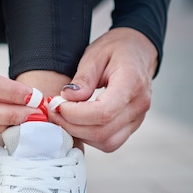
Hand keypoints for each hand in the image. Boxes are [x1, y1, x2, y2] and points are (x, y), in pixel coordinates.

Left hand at [50, 27, 157, 151]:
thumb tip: (68, 97)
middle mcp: (139, 104)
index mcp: (132, 82)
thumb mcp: (95, 55)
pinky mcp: (131, 126)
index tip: (57, 104)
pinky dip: (89, 137)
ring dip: (79, 134)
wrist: (138, 51)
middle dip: (71, 125)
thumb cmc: (116, 50)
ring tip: (63, 116)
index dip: (75, 114)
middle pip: (102, 131)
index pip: (103, 112)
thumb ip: (83, 78)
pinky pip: (109, 142)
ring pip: (106, 142)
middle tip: (53, 111)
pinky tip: (77, 122)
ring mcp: (138, 118)